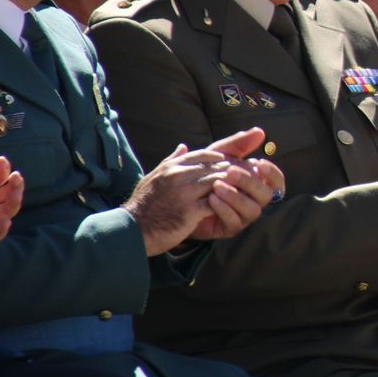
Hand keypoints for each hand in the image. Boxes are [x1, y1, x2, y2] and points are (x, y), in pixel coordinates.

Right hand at [124, 141, 248, 255]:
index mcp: (171, 166)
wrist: (131, 230)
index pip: (203, 155)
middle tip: (246, 175)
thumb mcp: (153, 177)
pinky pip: (214, 203)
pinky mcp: (189, 211)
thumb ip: (171, 160)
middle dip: (231, 171)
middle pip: (214, 167)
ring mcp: (184, 193)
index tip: (231, 163)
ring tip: (243, 189)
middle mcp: (178, 175)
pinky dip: (225, 203)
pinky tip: (233, 206)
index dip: (220, 158)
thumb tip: (183, 146)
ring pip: (217, 182)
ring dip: (232, 186)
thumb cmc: (143, 205)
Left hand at [184, 128, 282, 242]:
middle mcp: (255, 200)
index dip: (273, 173)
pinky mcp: (230, 228)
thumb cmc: (206, 173)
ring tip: (216, 186)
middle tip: (230, 172)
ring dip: (235, 197)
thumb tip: (260, 131)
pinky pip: (234, 221)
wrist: (182, 195)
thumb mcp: (221, 155)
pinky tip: (211, 198)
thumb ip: (239, 144)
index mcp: (258, 183)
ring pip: (252, 210)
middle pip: (266, 195)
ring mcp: (244, 216)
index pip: (277, 181)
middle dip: (250, 182)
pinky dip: (224, 208)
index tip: (260, 163)